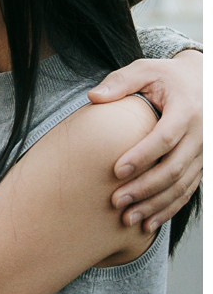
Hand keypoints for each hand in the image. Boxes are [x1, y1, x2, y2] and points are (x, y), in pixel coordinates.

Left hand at [88, 50, 202, 230]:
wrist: (204, 82)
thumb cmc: (169, 77)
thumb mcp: (146, 70)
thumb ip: (120, 82)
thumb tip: (93, 97)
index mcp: (186, 110)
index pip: (165, 138)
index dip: (142, 156)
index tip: (116, 171)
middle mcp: (201, 133)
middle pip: (174, 168)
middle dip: (145, 188)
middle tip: (116, 201)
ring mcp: (204, 152)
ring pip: (182, 185)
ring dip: (156, 205)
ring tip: (128, 218)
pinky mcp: (203, 164)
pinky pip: (189, 191)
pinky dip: (169, 209)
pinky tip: (149, 223)